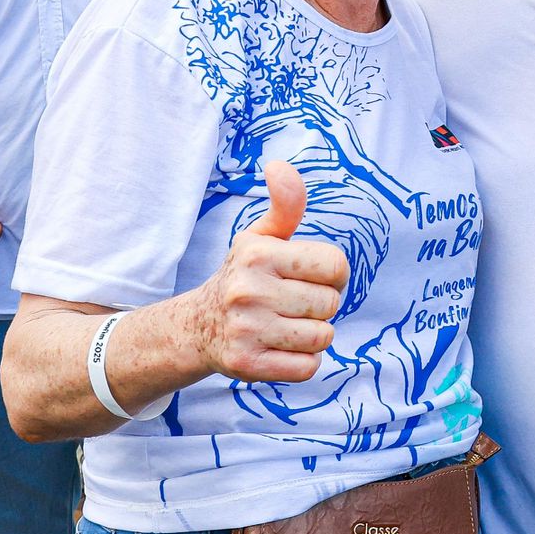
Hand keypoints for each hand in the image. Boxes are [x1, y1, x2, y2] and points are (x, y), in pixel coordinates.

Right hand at [187, 162, 348, 384]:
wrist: (198, 327)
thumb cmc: (244, 276)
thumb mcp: (261, 237)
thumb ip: (284, 205)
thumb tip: (279, 165)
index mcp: (258, 254)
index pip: (336, 264)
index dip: (331, 273)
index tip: (309, 276)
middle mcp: (249, 290)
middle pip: (330, 302)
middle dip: (320, 305)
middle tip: (292, 304)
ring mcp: (246, 329)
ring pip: (322, 337)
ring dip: (312, 335)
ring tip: (285, 325)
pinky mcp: (246, 365)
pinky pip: (307, 368)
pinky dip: (302, 362)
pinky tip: (279, 349)